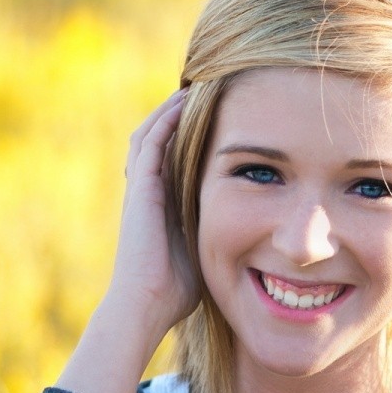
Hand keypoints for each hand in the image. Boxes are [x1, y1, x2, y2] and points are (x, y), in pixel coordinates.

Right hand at [103, 88, 201, 341]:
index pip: (172, 158)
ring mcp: (141, 188)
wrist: (146, 303)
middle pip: (158, 139)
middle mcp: (147, 192)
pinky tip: (183, 104)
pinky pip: (151, 143)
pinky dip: (165, 121)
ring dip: (169, 110)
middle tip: (203, 93)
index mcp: (160, 205)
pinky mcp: (140, 188)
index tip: (215, 119)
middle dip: (176, 116)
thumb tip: (251, 243)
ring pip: (150, 134)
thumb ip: (218, 238)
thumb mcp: (204, 255)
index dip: (188, 137)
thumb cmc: (175, 291)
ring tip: (192, 88)